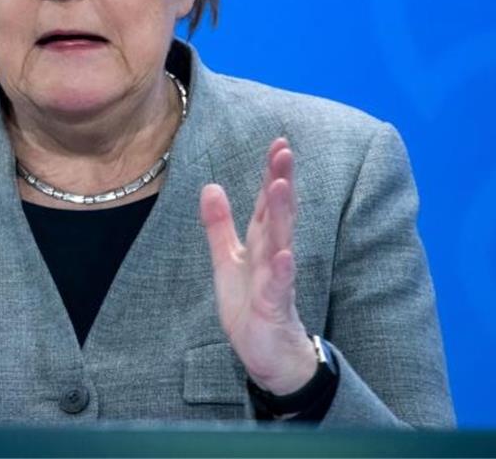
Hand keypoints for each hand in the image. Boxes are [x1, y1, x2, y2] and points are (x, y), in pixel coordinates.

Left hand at [199, 138, 316, 394]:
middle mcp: (273, 254)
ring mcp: (276, 279)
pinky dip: (282, 269)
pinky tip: (285, 254)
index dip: (271, 173)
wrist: (267, 352)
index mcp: (261, 242)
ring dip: (281, 215)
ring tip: (281, 187)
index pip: (266, 201)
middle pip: (277, 213)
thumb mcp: (227, 259)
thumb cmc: (249, 304)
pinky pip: (279, 286)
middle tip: (285, 150)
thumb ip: (219, 224)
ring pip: (280, 242)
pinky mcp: (274, 306)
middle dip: (280, 181)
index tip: (278, 142)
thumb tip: (211, 186)